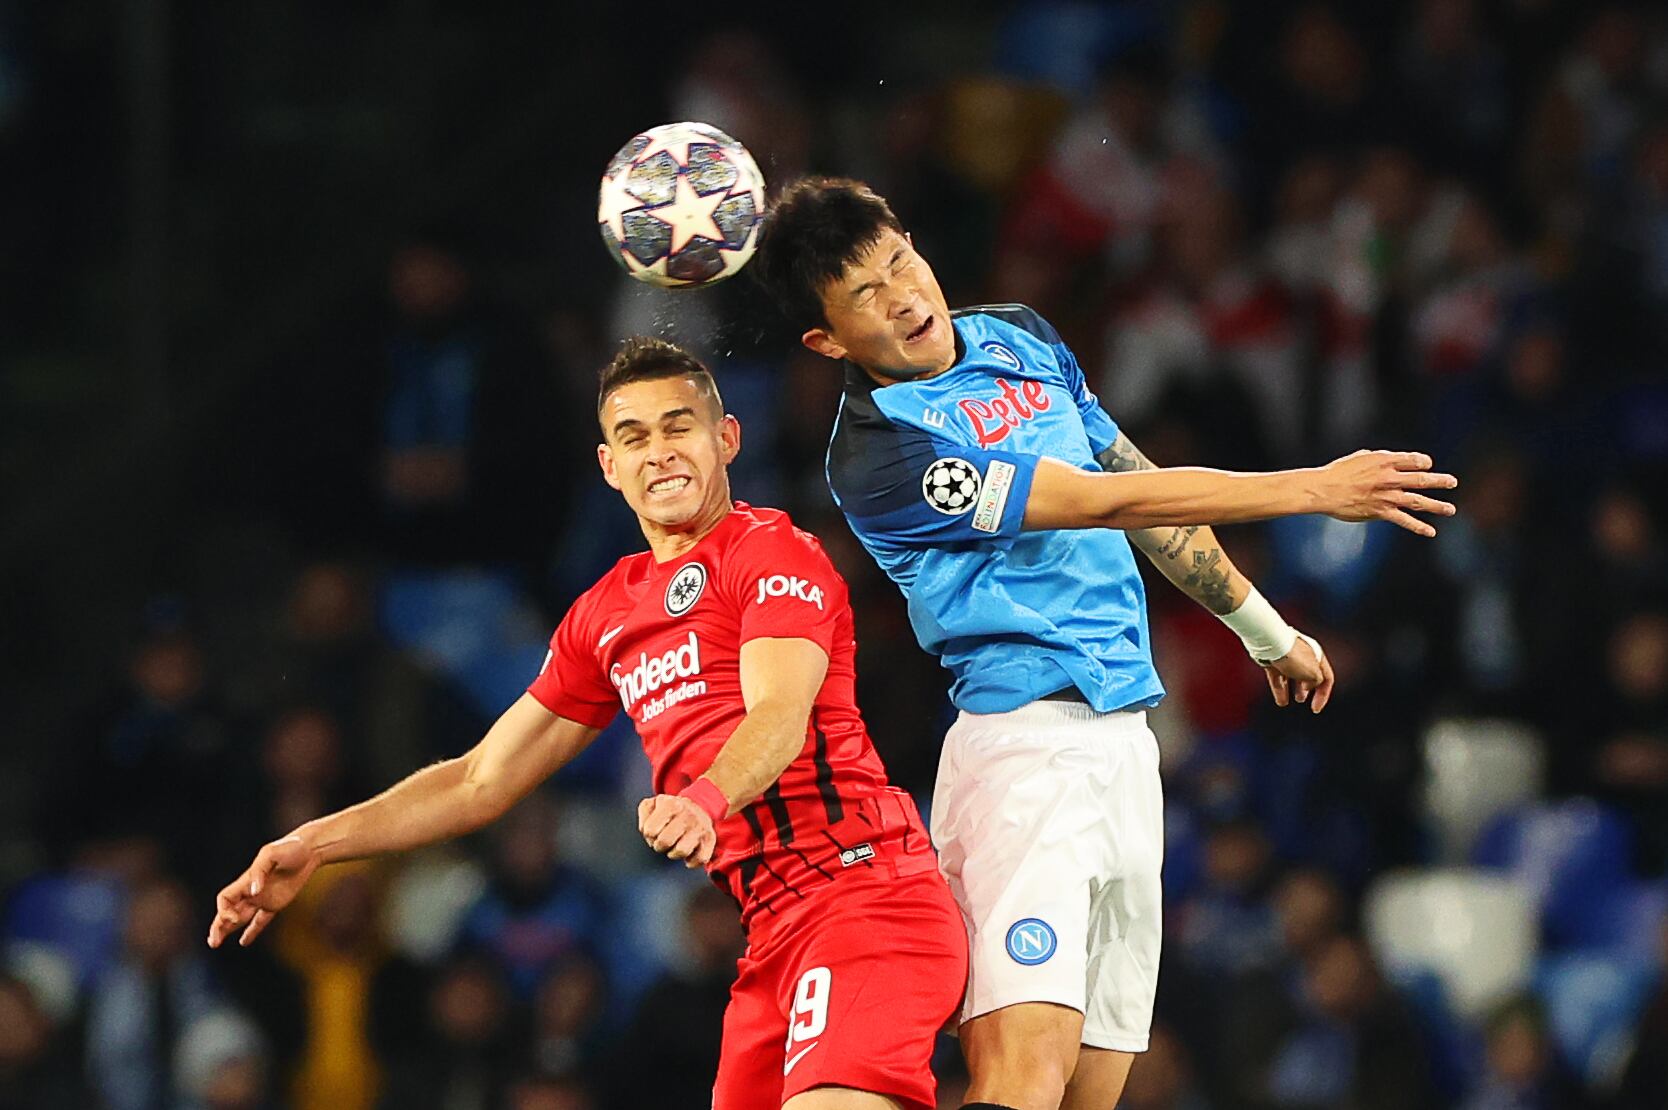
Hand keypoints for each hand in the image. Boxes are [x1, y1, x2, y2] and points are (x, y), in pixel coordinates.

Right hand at [206, 834, 322, 948]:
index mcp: (245, 880)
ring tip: (215, 943)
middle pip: (228, 911)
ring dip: (228, 930)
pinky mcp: (277, 903)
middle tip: (213, 942)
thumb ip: (259, 871)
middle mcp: (251, 891)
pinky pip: (261, 920)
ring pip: (240, 917)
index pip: (225, 899)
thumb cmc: (290, 847)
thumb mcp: (271, 853)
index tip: (234, 918)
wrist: (310, 849)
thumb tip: (253, 892)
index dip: (224, 911)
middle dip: (218, 926)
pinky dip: (252, 931)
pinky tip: (243, 942)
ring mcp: (263, 898)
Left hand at [637, 794, 716, 868]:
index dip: (648, 835)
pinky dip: (691, 861)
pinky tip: (688, 853)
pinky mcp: (710, 839)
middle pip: (664, 842)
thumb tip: (647, 831)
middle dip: (659, 845)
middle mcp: (688, 815)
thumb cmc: (670, 810)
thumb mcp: (652, 804)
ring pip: (681, 852)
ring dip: (673, 854)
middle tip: (663, 840)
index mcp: (671, 805)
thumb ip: (644, 814)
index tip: (655, 831)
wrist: (698, 806)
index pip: (650, 831)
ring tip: (675, 845)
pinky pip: (699, 860)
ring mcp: (701, 827)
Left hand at [1264, 633, 1333, 713]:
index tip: (1315, 708)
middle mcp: (1304, 655)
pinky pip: (1279, 678)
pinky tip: (1281, 701)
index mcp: (1318, 657)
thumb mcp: (1314, 674)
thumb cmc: (1295, 657)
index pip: (1327, 678)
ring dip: (1294, 689)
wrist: (1271, 644)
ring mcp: (1288, 658)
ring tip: (1294, 700)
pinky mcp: (1274, 661)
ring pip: (1293, 676)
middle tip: (1302, 699)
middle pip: (1309, 675)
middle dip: (1307, 689)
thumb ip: (1316, 682)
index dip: (1323, 694)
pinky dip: (1280, 689)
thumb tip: (1309, 686)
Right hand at [1314, 450, 1457, 536]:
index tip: (1426, 465)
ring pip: (1418, 501)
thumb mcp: (1360, 457)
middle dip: (1439, 481)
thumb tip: (1389, 460)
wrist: (1324, 490)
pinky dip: (1418, 526)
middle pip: (1421, 479)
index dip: (1423, 462)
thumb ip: (1378, 458)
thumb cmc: (1338, 472)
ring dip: (1436, 505)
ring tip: (1450, 509)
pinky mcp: (1381, 512)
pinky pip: (1404, 520)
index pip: (1414, 460)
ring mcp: (1387, 496)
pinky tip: (1431, 531)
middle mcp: (1390, 478)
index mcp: (1385, 461)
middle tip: (1452, 482)